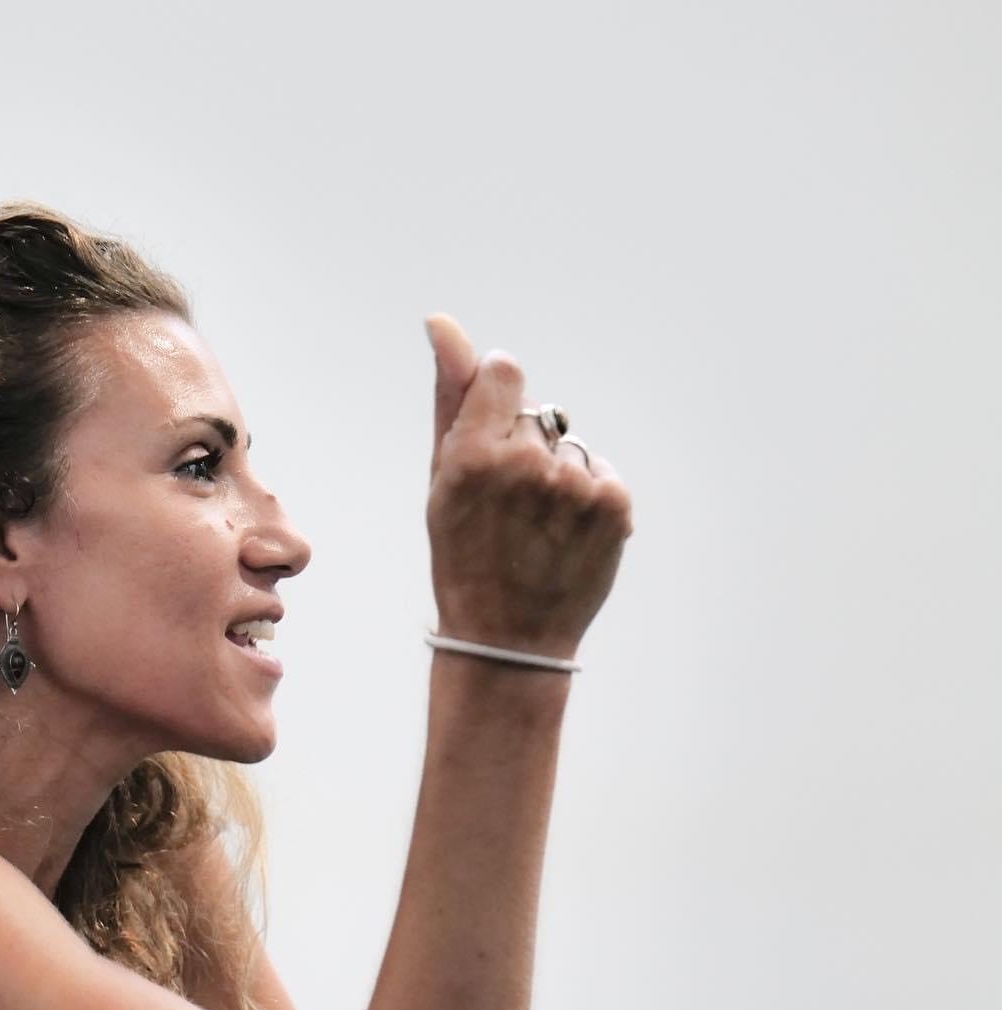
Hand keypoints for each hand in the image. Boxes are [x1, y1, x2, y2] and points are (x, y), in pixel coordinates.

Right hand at [424, 312, 633, 659]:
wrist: (508, 639)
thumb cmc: (463, 558)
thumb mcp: (441, 479)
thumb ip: (449, 395)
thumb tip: (443, 322)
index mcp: (473, 456)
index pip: (504, 371)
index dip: (497, 406)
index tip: (490, 446)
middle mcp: (527, 465)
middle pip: (536, 417)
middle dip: (522, 453)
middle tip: (507, 513)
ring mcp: (575, 487)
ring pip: (567, 449)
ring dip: (556, 480)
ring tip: (536, 533)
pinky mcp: (614, 505)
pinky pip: (599, 474)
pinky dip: (587, 501)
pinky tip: (564, 538)